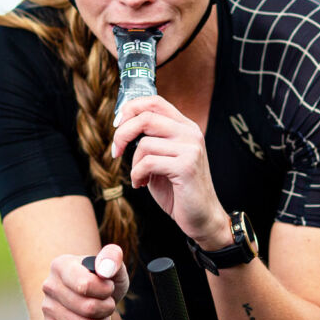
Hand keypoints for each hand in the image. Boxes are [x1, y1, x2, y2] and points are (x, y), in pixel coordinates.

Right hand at [41, 244, 127, 319]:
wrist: (93, 296)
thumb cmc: (103, 279)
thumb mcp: (113, 264)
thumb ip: (112, 257)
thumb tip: (105, 268)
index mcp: (61, 265)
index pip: (85, 285)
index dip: (105, 290)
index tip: (108, 286)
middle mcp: (50, 286)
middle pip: (88, 308)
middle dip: (107, 307)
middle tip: (108, 302)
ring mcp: (47, 308)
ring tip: (102, 314)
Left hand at [113, 96, 230, 246]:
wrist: (202, 217)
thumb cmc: (178, 189)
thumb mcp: (163, 158)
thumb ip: (150, 139)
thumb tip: (122, 123)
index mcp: (185, 127)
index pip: (155, 102)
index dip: (131, 109)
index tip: (117, 124)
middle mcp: (190, 133)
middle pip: (146, 117)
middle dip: (122, 134)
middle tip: (116, 151)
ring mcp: (191, 148)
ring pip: (144, 143)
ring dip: (134, 164)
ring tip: (140, 177)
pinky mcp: (186, 166)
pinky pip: (148, 163)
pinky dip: (137, 175)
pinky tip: (142, 184)